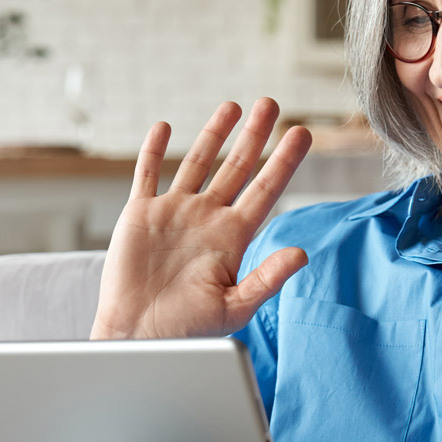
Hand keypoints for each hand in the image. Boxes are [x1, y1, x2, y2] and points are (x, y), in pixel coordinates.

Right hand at [90, 98, 312, 339]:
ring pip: (197, 162)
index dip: (284, 161)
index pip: (265, 189)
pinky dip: (153, 150)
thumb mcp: (235, 307)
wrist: (138, 337)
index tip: (302, 133)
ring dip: (213, 134)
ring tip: (231, 106)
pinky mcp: (140, 214)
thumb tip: (301, 254)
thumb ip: (267, 278)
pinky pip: (147, 174)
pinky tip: (164, 127)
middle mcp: (207, 218)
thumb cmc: (188, 330)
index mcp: (233, 237)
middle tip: (271, 104)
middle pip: (236, 167)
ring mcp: (174, 213)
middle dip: (254, 135)